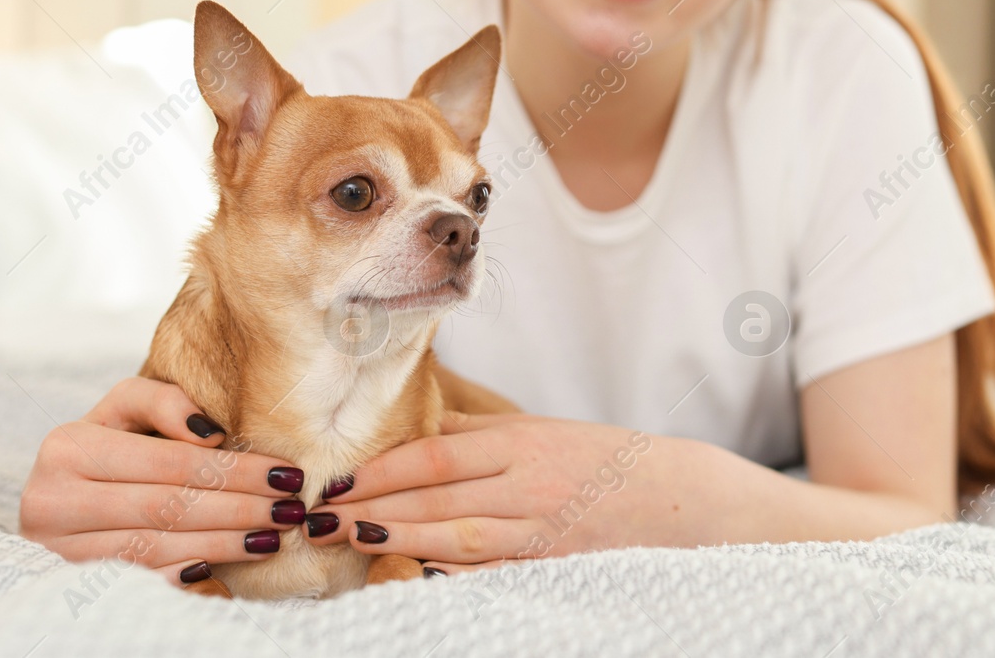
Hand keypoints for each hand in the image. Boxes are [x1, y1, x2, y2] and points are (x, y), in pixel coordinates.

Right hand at [19, 376, 308, 586]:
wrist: (53, 501)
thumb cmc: (103, 448)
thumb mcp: (123, 412)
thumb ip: (161, 403)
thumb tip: (210, 432)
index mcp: (68, 447)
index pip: (170, 461)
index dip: (234, 468)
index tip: (284, 472)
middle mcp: (53, 500)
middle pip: (168, 506)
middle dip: (239, 507)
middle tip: (289, 508)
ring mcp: (60, 549)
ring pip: (158, 546)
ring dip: (224, 543)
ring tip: (272, 536)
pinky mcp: (72, 581)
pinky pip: (142, 578)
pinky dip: (186, 572)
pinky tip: (224, 567)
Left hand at [305, 412, 729, 574]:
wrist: (677, 498)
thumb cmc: (600, 460)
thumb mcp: (540, 431)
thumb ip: (480, 429)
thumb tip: (419, 420)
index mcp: (521, 441)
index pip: (437, 452)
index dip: (381, 468)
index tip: (333, 479)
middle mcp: (528, 481)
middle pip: (437, 492)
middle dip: (372, 504)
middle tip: (317, 515)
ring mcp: (541, 526)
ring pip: (458, 535)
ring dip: (399, 537)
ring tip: (349, 539)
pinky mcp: (552, 564)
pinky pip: (492, 571)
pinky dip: (450, 573)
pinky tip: (412, 574)